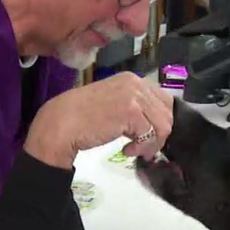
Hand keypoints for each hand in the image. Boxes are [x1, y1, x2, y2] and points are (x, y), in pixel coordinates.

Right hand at [25, 72, 172, 168]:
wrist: (61, 122)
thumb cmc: (82, 116)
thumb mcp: (113, 103)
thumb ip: (134, 106)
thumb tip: (155, 123)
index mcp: (132, 79)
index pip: (163, 101)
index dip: (160, 123)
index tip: (148, 137)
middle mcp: (136, 83)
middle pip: (167, 114)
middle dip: (158, 136)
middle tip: (144, 149)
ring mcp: (134, 96)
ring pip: (163, 126)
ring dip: (150, 144)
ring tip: (134, 150)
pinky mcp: (131, 112)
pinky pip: (149, 135)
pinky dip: (141, 148)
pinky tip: (125, 150)